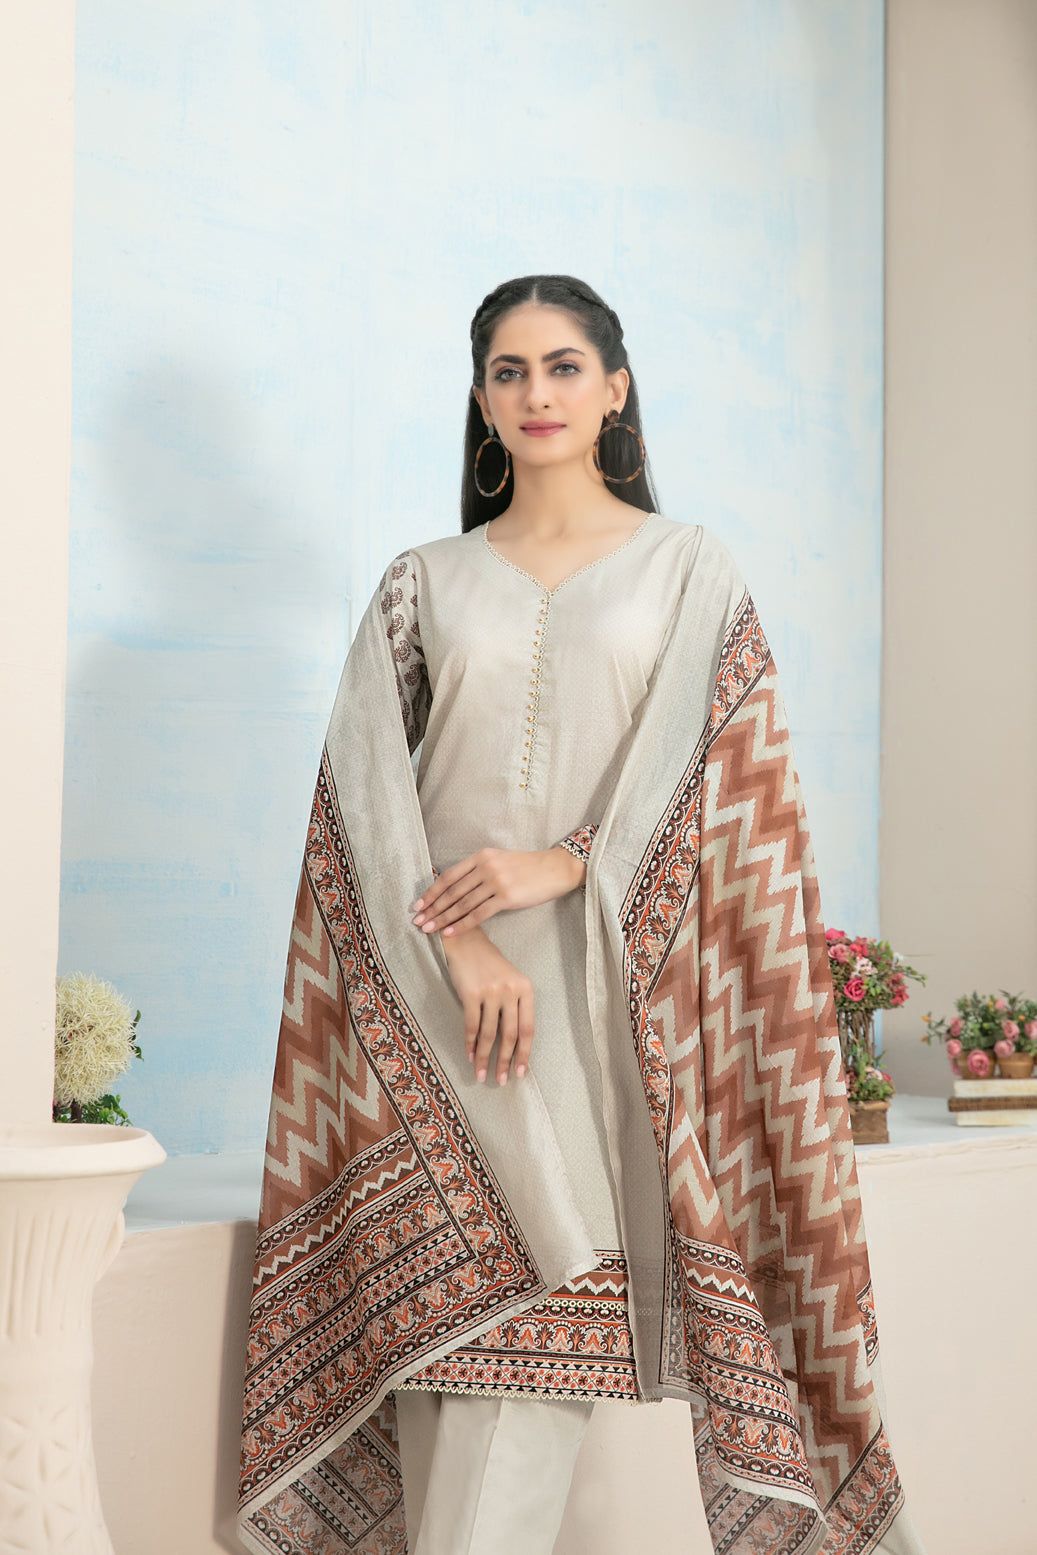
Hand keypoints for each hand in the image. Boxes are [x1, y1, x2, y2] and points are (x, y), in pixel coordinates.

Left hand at [412, 847, 583, 936]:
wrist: (555, 869)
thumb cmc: (528, 867)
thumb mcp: (500, 860)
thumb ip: (478, 870)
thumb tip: (455, 888)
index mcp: (481, 856)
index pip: (449, 876)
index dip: (432, 891)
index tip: (418, 904)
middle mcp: (485, 866)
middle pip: (452, 891)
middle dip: (432, 908)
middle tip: (418, 921)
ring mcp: (496, 882)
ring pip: (462, 904)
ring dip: (443, 918)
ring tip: (429, 929)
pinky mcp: (507, 897)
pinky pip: (479, 914)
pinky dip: (462, 924)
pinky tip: (450, 932)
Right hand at [440, 927, 534, 1083]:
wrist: (466, 943)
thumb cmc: (489, 966)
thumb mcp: (510, 981)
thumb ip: (515, 1007)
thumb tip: (513, 1045)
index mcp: (525, 989)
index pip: (528, 1028)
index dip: (524, 1053)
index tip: (520, 1072)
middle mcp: (511, 990)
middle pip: (511, 1034)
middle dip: (505, 1061)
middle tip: (501, 1080)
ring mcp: (491, 991)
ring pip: (489, 1033)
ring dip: (484, 1057)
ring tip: (481, 1073)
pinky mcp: (471, 993)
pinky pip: (471, 1025)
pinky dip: (470, 1043)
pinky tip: (469, 1055)